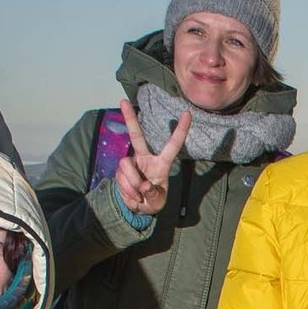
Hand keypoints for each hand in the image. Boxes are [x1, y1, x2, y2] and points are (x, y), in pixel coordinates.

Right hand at [112, 98, 189, 218]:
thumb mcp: (157, 202)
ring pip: (126, 166)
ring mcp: (131, 163)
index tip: (187, 113)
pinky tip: (133, 196)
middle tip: (122, 100)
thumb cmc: (153, 200)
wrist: (137, 208)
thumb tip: (144, 185)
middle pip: (136, 136)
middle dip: (129, 118)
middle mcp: (145, 158)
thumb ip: (152, 194)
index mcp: (162, 163)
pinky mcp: (120, 172)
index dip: (181, 130)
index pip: (173, 144)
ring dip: (133, 184)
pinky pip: (121, 178)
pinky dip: (127, 191)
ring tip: (139, 195)